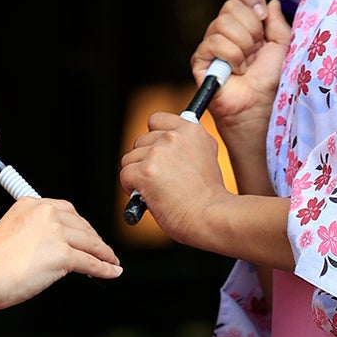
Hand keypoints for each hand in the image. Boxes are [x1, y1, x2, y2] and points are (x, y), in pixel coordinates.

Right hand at [0, 198, 122, 308]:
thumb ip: (34, 233)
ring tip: (111, 262)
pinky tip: (111, 272)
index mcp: (31, 204)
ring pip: (90, 243)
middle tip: (102, 250)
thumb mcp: (11, 233)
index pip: (66, 211)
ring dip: (104, 254)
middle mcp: (46, 213)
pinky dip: (104, 268)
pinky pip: (91, 262)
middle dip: (94, 240)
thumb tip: (57, 248)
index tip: (87, 234)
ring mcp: (56, 233)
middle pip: (82, 225)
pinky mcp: (63, 255)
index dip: (81, 225)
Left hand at [119, 112, 228, 245]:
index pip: (156, 120)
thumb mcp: (207, 156)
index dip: (153, 138)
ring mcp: (158, 153)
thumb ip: (188, 142)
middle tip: (160, 180)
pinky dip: (131, 188)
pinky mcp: (145, 172)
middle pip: (139, 142)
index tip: (159, 155)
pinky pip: (125, 175)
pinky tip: (148, 196)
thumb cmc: (209, 195)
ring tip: (157, 190)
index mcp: (190, 129)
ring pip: (129, 159)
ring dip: (137, 175)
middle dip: (145, 161)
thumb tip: (171, 134)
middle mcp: (173, 137)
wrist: (211, 217)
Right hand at [192, 0, 291, 131]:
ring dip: (244, 45)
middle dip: (251, 28)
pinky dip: (232, 57)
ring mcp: (211, 45)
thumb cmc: (273, 81)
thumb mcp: (283, 46)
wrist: (261, 106)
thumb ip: (277, 22)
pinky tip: (236, 71)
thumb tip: (271, 2)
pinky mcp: (200, 60)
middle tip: (257, 49)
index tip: (263, 16)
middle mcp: (225, 32)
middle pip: (230, 5)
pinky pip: (214, 42)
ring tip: (248, 64)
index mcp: (244, 25)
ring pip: (222, 23)